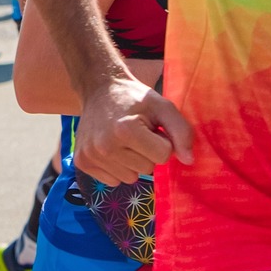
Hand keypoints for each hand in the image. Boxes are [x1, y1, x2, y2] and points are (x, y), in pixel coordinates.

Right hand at [74, 73, 193, 186]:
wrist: (100, 90)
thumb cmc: (135, 99)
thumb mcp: (163, 107)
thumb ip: (181, 131)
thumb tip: (188, 161)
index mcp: (126, 130)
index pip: (163, 156)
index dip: (162, 142)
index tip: (151, 128)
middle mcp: (105, 146)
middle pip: (147, 169)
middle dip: (147, 153)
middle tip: (137, 133)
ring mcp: (91, 156)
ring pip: (130, 178)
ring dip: (132, 162)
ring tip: (124, 140)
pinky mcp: (82, 162)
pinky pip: (113, 181)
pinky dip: (117, 168)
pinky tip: (112, 148)